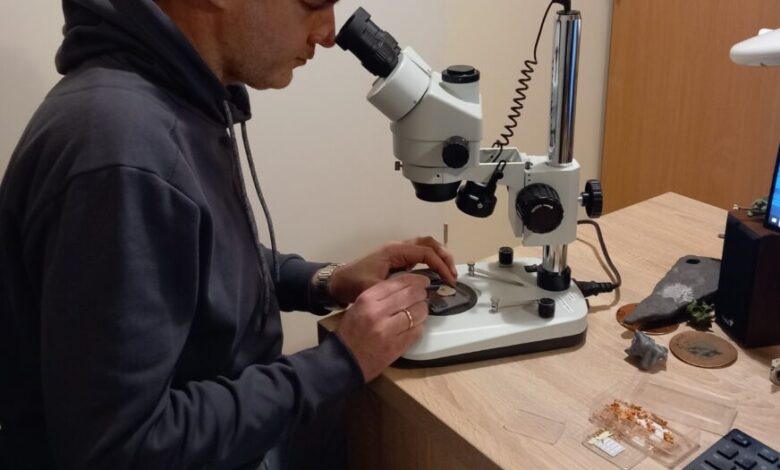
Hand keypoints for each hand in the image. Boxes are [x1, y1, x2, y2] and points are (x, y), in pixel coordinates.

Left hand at [329, 236, 456, 304]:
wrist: (338, 282)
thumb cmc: (352, 283)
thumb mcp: (373, 288)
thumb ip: (395, 290)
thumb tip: (417, 292)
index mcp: (394, 251)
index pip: (425, 252)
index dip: (440, 265)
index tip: (449, 280)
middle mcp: (397, 247)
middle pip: (429, 243)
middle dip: (444, 256)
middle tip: (453, 275)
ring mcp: (397, 252)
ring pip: (425, 246)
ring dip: (439, 256)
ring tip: (448, 273)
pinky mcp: (396, 259)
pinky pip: (419, 254)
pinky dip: (431, 260)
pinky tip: (435, 274)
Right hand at [335, 273, 429, 381]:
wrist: (345, 360)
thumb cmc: (351, 331)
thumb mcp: (359, 306)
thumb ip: (380, 295)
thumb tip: (405, 287)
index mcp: (367, 299)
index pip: (398, 283)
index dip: (414, 280)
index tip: (422, 281)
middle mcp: (378, 312)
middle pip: (411, 295)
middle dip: (421, 294)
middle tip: (423, 295)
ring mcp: (388, 330)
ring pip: (418, 313)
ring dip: (422, 310)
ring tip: (419, 311)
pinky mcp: (397, 346)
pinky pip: (417, 331)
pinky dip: (419, 326)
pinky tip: (414, 326)